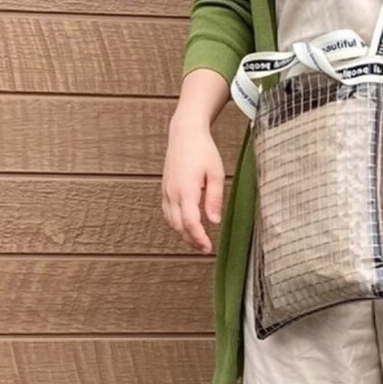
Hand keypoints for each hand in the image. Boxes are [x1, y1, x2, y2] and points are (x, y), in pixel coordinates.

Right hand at [161, 113, 225, 253]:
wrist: (184, 133)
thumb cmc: (203, 151)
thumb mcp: (217, 174)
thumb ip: (215, 199)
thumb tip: (215, 221)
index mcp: (186, 189)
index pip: (190, 222)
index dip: (198, 238)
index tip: (208, 248)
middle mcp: (172, 192)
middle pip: (178, 225)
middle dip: (191, 240)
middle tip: (206, 249)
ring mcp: (166, 191)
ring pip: (171, 221)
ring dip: (183, 234)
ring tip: (198, 242)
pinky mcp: (165, 189)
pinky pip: (167, 212)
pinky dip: (176, 223)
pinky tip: (186, 227)